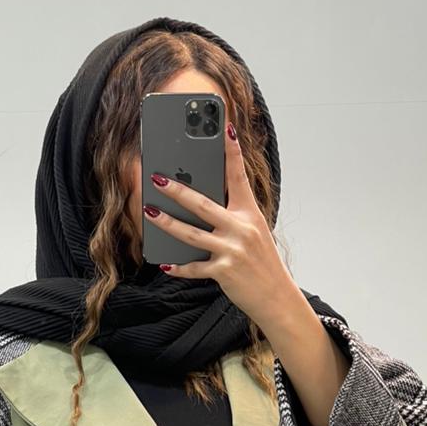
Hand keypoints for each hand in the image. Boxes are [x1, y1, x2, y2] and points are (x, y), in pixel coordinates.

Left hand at [143, 121, 304, 335]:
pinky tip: (165, 264)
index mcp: (250, 214)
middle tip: (157, 179)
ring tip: (149, 212)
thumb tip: (202, 203)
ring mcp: (232, 251)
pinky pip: (194, 268)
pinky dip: (179, 267)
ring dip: (167, 223)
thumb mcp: (254, 233)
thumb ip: (233, 217)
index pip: (239, 177)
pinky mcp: (223, 272)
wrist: (276, 297)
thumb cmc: (263, 262)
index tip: (224, 128)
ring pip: (192, 234)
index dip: (231, 152)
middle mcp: (241, 229)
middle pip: (203, 205)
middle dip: (178, 191)